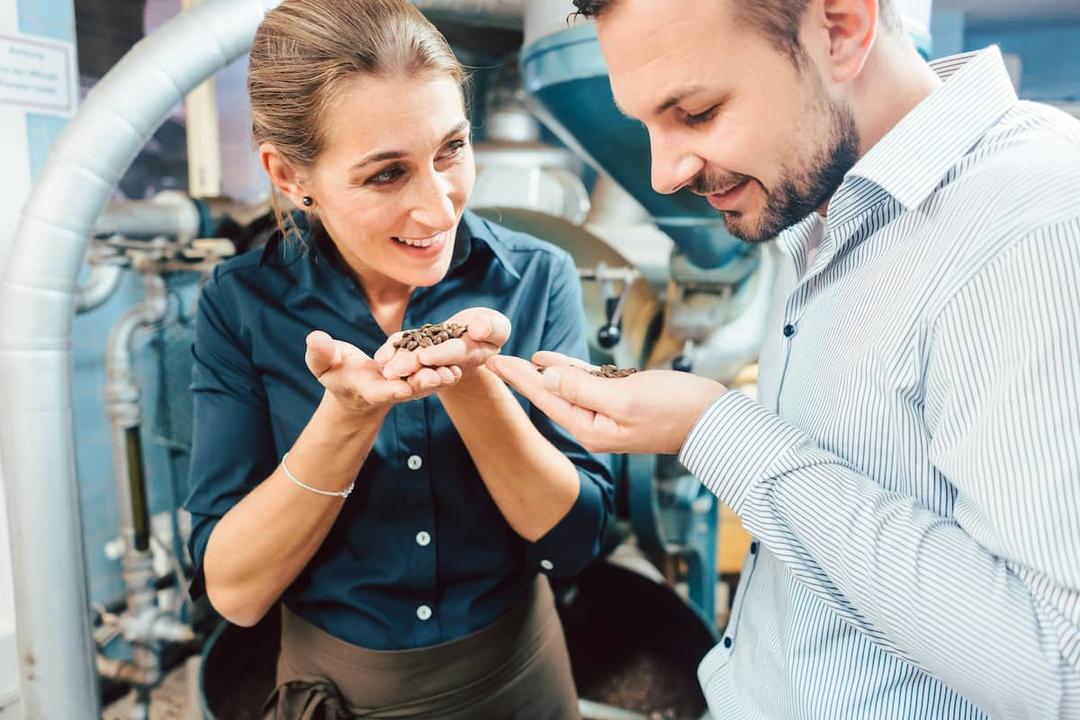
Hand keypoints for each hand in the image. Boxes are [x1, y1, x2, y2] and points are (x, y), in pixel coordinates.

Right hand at [305, 330, 461, 414]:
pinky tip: (460, 363)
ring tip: (454, 371)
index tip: (402, 386)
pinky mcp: (417, 379)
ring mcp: (406, 387)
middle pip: (408, 389)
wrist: (356, 384)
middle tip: (437, 377)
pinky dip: (445, 371)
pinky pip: (433, 375)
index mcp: (367, 388)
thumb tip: (314, 337)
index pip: (379, 390)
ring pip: (425, 384)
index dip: (391, 389)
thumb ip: (320, 353)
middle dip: (423, 384)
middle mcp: (390, 390)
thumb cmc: (336, 372)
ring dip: (440, 379)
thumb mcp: (323, 363)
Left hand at [374, 308, 510, 381]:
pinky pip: (404, 350)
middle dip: (412, 366)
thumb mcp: (497, 326)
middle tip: (394, 370)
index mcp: (472, 355)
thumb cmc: (490, 328)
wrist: (474, 333)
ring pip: (414, 361)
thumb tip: (478, 329)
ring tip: (384, 366)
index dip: (442, 355)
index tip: (426, 356)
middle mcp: (449, 361)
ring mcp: (432, 357)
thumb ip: (492, 327)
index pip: (456, 354)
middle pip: (430, 363)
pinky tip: (381, 357)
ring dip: (399, 364)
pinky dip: (393, 352)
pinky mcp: (418, 349)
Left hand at [485, 351, 727, 454]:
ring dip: (544, 372)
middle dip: (523, 377)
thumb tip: (548, 379)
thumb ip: (583, 388)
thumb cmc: (675, 409)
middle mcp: (594, 425)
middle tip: (494, 358)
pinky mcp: (623, 401)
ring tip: (520, 358)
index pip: (545, 399)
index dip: (518, 378)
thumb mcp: (624, 397)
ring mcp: (608, 414)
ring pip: (567, 388)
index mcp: (590, 428)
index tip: (494, 363)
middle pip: (550, 395)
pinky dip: (570, 371)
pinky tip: (554, 361)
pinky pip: (588, 385)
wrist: (713, 419)